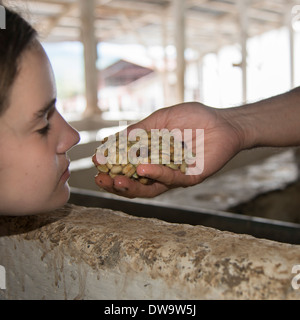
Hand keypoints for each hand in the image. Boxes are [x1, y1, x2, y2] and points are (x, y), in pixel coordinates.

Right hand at [95, 102, 243, 197]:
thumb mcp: (160, 121)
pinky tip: (142, 168)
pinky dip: (156, 173)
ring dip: (132, 186)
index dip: (112, 166)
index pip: (128, 167)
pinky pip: (171, 180)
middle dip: (116, 183)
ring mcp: (175, 177)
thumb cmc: (192, 118)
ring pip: (150, 188)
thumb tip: (112, 140)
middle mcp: (161, 170)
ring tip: (115, 181)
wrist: (221, 121)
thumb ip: (139, 131)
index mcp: (153, 157)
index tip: (96, 161)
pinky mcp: (190, 178)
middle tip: (100, 179)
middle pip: (135, 183)